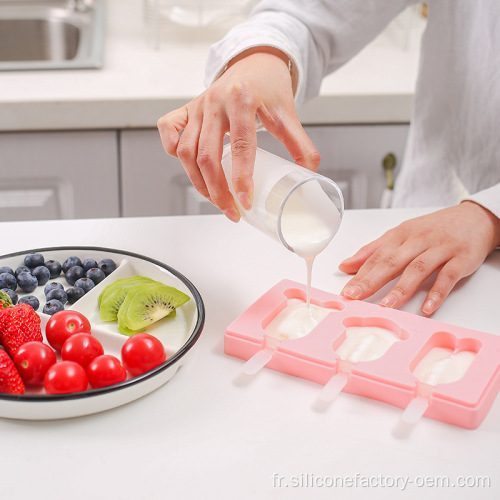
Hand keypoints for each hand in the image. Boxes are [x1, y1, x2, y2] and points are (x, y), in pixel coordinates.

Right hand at [157, 47, 319, 221]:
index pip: (240, 146)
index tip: (245, 202)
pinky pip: (169, 129)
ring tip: (216, 200)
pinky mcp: (187, 108)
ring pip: (186, 151)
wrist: (254, 62)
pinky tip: (188, 167)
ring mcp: (198, 105)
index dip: (242, 179)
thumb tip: (308, 177)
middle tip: (231, 211)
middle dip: (218, 191)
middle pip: (207, 156)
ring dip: (198, 182)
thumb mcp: (289, 115)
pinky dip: (171, 149)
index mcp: (243, 100)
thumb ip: (301, 147)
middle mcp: (215, 102)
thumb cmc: (270, 89)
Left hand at [339, 202, 499, 314]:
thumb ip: (373, 251)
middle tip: (355, 296)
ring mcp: (441, 249)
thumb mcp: (401, 234)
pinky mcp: (462, 259)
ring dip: (401, 289)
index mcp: (401, 235)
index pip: (377, 256)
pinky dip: (437, 293)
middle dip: (372, 280)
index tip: (346, 290)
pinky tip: (427, 308)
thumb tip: (346, 265)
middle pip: (392, 262)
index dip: (360, 274)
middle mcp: (418, 241)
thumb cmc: (434, 228)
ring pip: (417, 269)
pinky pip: (448, 277)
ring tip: (386, 306)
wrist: (476, 217)